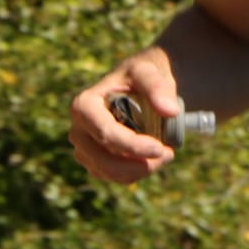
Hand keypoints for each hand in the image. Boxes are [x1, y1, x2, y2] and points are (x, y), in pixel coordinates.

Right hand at [68, 52, 181, 183]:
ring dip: (140, 170)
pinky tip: (154, 158)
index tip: (160, 148)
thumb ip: (158, 87)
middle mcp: (78, 129)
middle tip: (169, 154)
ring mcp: (84, 148)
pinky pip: (113, 176)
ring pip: (108, 172)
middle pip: (104, 160)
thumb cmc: (141, 74)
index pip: (105, 133)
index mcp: (84, 105)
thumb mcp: (149, 71)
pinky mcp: (94, 161)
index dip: (132, 146)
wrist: (140, 83)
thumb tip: (170, 111)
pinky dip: (135, 173)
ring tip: (166, 154)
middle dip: (138, 163)